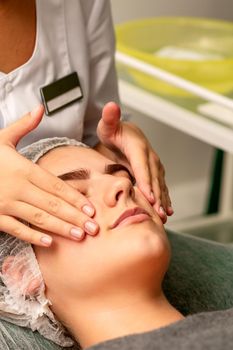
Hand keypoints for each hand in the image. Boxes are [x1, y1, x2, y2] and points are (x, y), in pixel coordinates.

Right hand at [0, 106, 98, 245]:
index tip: (90, 208)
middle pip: (52, 204)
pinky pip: (16, 228)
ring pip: (38, 218)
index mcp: (23, 168)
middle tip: (93, 228)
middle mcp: (17, 187)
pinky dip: (32, 236)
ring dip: (60, 228)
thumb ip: (24, 126)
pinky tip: (49, 242)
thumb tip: (40, 108)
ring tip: (79, 236)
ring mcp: (6, 203)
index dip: (74, 197)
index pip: (55, 185)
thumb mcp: (2, 137)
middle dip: (74, 216)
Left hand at [97, 102, 172, 222]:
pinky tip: (168, 212)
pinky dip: (165, 199)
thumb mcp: (107, 126)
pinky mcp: (154, 173)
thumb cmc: (113, 132)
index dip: (146, 181)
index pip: (142, 166)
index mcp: (138, 147)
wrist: (124, 135)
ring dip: (163, 201)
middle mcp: (150, 157)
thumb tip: (111, 106)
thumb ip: (109, 118)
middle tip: (157, 214)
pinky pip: (160, 187)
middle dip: (156, 197)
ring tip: (164, 217)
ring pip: (160, 185)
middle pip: (154, 179)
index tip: (149, 196)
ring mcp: (154, 166)